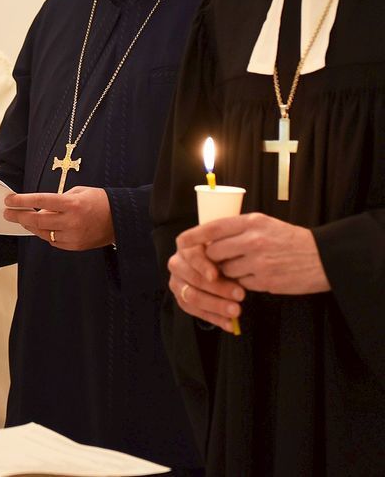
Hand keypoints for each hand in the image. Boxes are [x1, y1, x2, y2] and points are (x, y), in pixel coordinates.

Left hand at [3, 186, 114, 250]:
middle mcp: (71, 221)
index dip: (22, 201)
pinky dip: (46, 234)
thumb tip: (41, 207)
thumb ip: (59, 199)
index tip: (9, 200)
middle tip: (8, 213)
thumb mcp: (80, 191)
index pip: (41, 201)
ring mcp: (73, 236)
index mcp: (72, 204)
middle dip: (19, 216)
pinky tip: (43, 228)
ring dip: (31, 226)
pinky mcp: (75, 246)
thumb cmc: (100, 201)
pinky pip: (53, 241)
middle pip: (37, 220)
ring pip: (43, 232)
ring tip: (23, 219)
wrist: (121, 219)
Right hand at [167, 243, 243, 333]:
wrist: (213, 261)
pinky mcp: (181, 299)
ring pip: (192, 297)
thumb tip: (239, 266)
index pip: (192, 256)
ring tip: (236, 311)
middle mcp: (176, 264)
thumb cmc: (221, 251)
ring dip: (216, 306)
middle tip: (240, 295)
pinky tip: (230, 324)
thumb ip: (227, 254)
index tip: (216, 275)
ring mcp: (176, 283)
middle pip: (193, 279)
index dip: (203, 266)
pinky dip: (215, 319)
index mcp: (186, 247)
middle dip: (218, 289)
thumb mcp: (224, 246)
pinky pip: (196, 312)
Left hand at [178, 212, 329, 294]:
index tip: (181, 243)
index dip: (193, 236)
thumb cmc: (291, 240)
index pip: (212, 228)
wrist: (324, 257)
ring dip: (228, 273)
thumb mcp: (265, 224)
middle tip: (218, 261)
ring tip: (244, 268)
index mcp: (252, 222)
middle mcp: (253, 240)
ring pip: (225, 271)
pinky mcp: (265, 280)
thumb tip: (208, 240)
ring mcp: (259, 261)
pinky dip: (243, 283)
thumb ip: (238, 230)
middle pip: (213, 252)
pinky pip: (240, 284)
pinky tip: (256, 277)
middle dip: (212, 259)